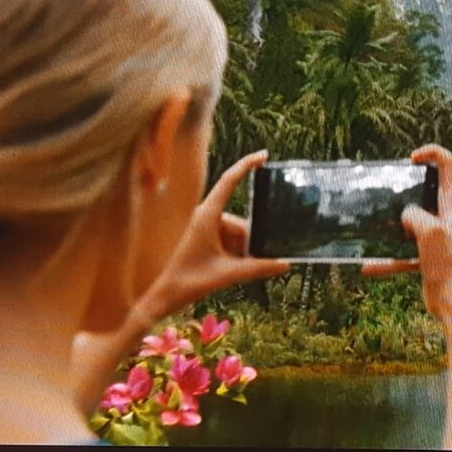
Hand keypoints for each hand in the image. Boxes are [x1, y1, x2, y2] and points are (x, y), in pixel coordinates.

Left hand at [141, 151, 289, 319]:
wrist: (165, 296)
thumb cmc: (189, 281)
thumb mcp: (229, 274)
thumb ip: (260, 267)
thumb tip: (286, 263)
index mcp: (208, 215)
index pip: (229, 181)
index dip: (246, 165)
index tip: (264, 155)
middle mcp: (206, 217)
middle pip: (242, 222)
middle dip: (252, 243)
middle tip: (252, 265)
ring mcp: (205, 228)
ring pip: (238, 234)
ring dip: (243, 252)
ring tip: (238, 272)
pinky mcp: (204, 239)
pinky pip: (230, 241)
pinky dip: (237, 255)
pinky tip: (236, 270)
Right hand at [361, 144, 451, 328]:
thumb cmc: (448, 264)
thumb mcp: (429, 231)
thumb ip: (415, 215)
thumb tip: (405, 215)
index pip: (449, 165)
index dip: (432, 154)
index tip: (411, 159)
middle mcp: (448, 217)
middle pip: (429, 190)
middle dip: (408, 187)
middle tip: (389, 187)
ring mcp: (438, 236)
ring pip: (413, 221)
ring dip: (394, 223)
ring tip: (375, 221)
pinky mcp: (429, 256)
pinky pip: (403, 253)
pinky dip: (388, 259)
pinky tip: (368, 266)